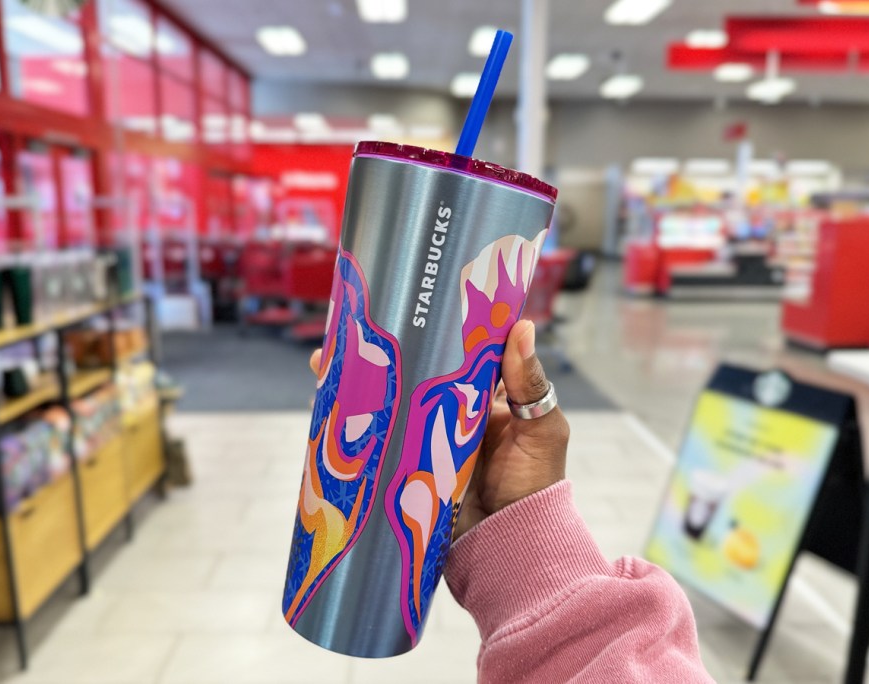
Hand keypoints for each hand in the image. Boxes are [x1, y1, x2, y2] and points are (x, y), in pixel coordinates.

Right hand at [306, 319, 568, 539]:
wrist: (509, 548)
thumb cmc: (535, 487)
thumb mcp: (542, 431)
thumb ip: (528, 384)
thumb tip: (521, 327)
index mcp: (487, 400)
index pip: (461, 354)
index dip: (440, 330)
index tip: (416, 302)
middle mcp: (453, 415)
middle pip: (416, 374)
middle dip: (387, 353)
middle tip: (357, 327)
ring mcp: (427, 440)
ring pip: (392, 403)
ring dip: (362, 383)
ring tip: (327, 361)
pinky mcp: (406, 466)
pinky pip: (380, 439)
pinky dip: (355, 423)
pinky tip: (328, 405)